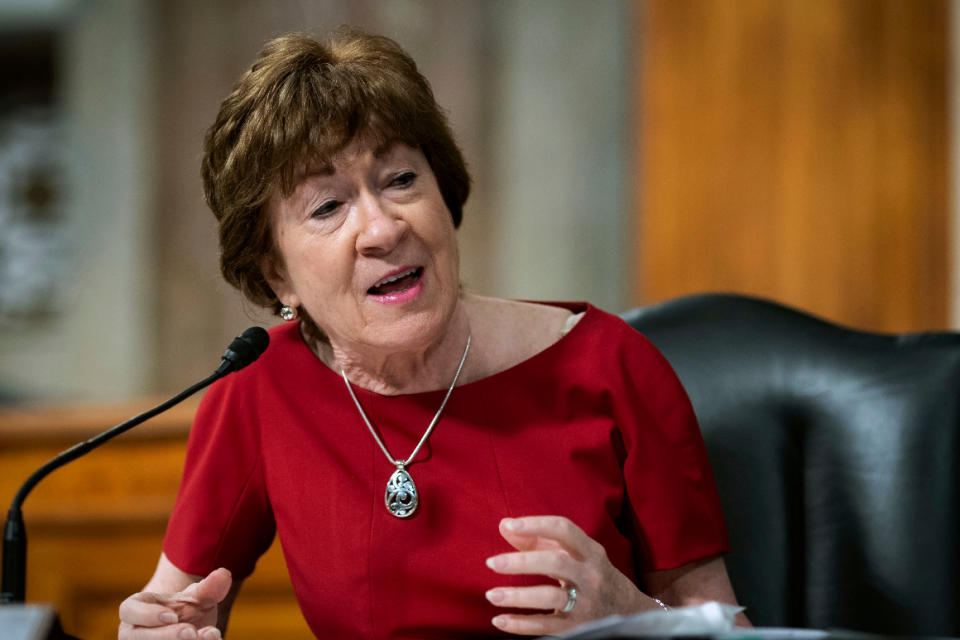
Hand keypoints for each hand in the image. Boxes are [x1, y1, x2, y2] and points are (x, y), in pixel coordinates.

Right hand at [118, 568, 231, 639]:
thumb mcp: (196, 598)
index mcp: (135, 610)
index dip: (147, 615)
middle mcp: (133, 633)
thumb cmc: (185, 610)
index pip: (129, 610)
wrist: (185, 626)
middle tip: (191, 632)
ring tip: (207, 636)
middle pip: (137, 638)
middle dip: (166, 636)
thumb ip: (209, 588)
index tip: (173, 615)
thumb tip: (224, 574)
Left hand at [485, 516, 658, 635]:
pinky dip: (521, 624)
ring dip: (518, 596)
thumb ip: (539, 539)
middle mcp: (590, 575)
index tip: (510, 525)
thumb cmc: (591, 574)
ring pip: (551, 597)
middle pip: (556, 563)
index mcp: (590, 551)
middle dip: (521, 562)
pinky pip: (546, 626)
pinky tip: (499, 620)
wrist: (629, 613)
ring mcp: (586, 603)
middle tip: (491, 563)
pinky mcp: (578, 628)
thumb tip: (504, 526)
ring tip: (491, 595)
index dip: (536, 524)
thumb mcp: (575, 554)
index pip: (564, 530)